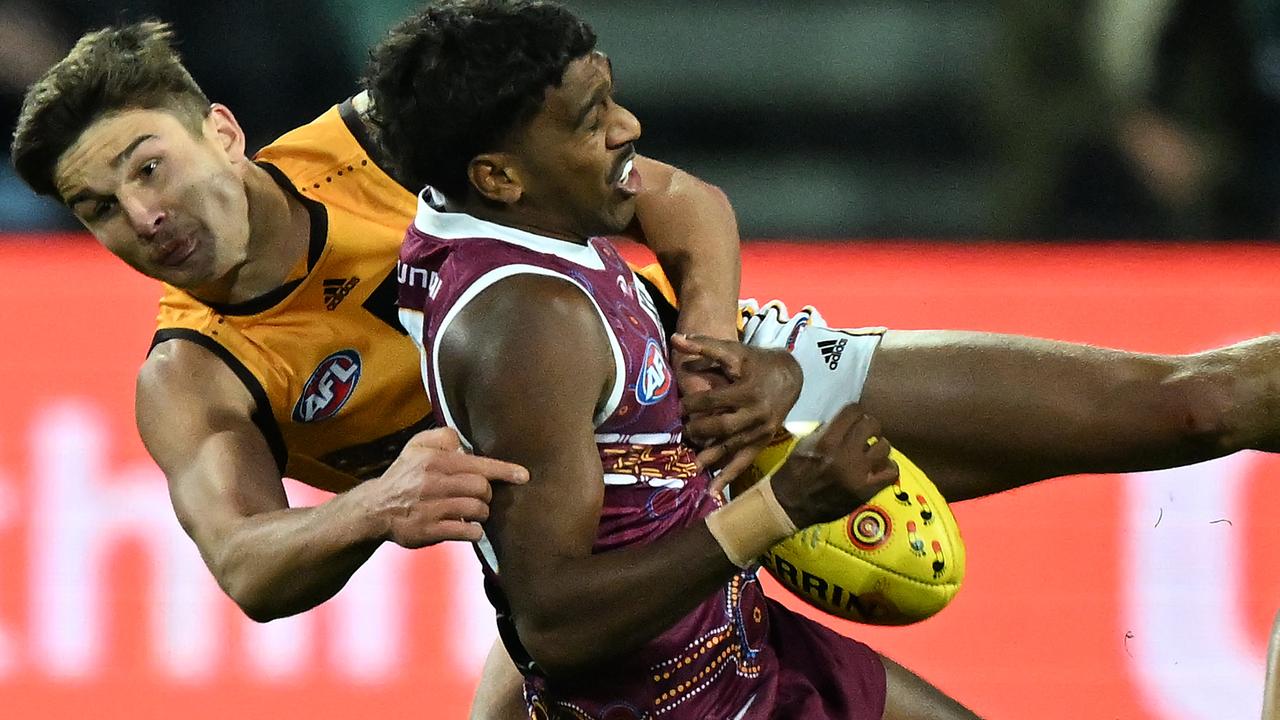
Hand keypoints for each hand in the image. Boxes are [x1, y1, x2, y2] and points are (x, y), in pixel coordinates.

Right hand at [370, 427, 528, 547]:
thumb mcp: (417, 445)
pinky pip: (466, 532)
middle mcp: (432, 483)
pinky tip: (469, 527)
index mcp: (434, 461)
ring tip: (474, 511)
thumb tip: (465, 441)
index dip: (504, 470)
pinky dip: (474, 531)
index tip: (524, 476)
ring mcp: (431, 509)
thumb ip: (443, 436)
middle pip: (481, 488)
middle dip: (487, 493)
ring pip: (476, 510)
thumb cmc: (405, 475)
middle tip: (480, 496)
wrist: (376, 508)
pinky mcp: (429, 531)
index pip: (477, 464)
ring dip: (482, 512)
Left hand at [671, 333, 801, 492]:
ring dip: (710, 457)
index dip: (693, 404)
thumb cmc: (756, 362)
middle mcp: (756, 414)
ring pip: (731, 447)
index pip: (713, 400)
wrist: (790, 375)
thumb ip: (704, 345)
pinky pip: (744, 461)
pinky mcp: (762, 442)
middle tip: (681, 431)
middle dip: (699, 430)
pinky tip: (713, 491)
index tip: (677, 408)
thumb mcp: (733, 351)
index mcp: (747, 390)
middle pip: (721, 426)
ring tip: (688, 466)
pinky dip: (728, 477)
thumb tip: (675, 338)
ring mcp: (761, 431)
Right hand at [768, 404, 898, 529]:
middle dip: (870, 426)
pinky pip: (891, 472)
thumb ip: (828, 430)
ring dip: (879, 447)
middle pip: (872, 425)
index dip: (856, 412)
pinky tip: (879, 467)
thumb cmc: (795, 471)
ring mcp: (858, 473)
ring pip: (884, 447)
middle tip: (867, 433)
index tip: (855, 417)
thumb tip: (847, 421)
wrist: (791, 503)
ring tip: (872, 452)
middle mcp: (844, 453)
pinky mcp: (866, 490)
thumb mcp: (806, 442)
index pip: (854, 411)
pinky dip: (888, 467)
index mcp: (827, 439)